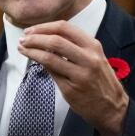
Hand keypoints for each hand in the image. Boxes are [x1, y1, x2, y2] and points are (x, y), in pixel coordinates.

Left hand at [18, 20, 128, 135]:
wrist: (112, 108)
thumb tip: (47, 37)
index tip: (31, 30)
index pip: (64, 28)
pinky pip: (51, 73)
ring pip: (49, 57)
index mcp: (93, 46)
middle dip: (34, 38)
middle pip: (55, 41)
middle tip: (23, 39)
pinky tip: (33, 61)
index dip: (44, 27)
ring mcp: (80, 75)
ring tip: (22, 48)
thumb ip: (76, 46)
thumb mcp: (95, 57)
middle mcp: (89, 58)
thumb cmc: (100, 81)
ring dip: (32, 51)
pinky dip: (39, 64)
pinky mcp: (71, 89)